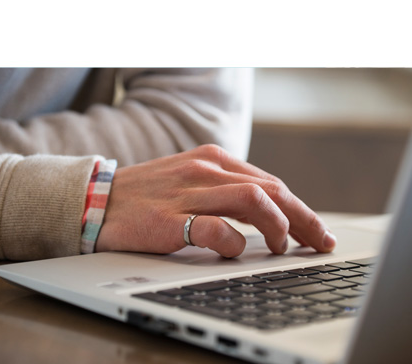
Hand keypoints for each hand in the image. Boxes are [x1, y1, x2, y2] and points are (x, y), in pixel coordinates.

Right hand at [95, 144, 335, 257]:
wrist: (92, 201)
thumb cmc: (148, 198)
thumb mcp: (194, 183)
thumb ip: (229, 194)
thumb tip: (274, 217)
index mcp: (216, 160)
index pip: (272, 183)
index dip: (301, 209)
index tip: (319, 232)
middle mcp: (207, 169)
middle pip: (273, 189)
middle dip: (303, 218)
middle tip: (320, 242)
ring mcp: (188, 192)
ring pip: (253, 199)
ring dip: (277, 225)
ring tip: (283, 248)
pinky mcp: (167, 219)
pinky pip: (213, 228)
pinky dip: (233, 241)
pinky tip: (237, 252)